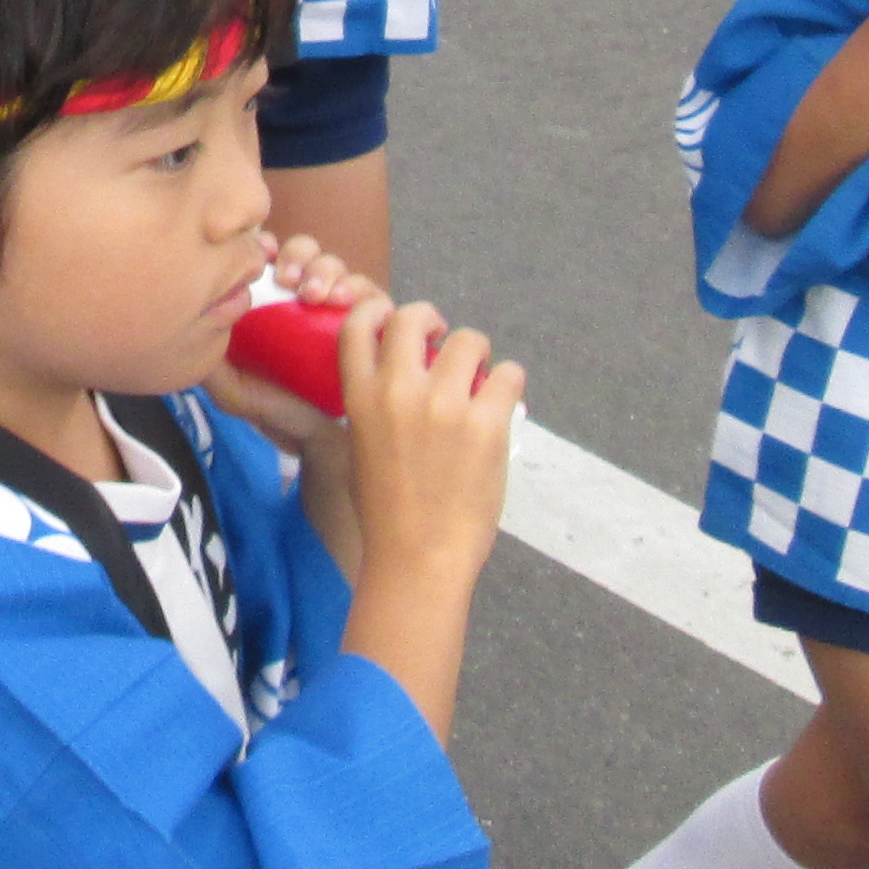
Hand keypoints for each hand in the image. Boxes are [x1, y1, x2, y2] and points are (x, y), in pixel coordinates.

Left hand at [205, 234, 374, 448]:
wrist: (315, 438)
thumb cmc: (272, 405)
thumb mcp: (234, 390)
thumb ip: (213, 365)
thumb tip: (194, 332)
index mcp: (271, 297)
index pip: (269, 255)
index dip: (266, 244)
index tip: (262, 252)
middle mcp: (305, 293)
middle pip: (305, 249)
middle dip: (298, 255)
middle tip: (287, 280)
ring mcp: (338, 304)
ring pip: (337, 265)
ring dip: (326, 271)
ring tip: (316, 296)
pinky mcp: (370, 321)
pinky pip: (371, 293)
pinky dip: (360, 290)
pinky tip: (346, 303)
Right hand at [338, 296, 522, 586]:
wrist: (418, 557)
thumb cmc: (387, 514)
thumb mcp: (361, 449)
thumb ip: (376, 406)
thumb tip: (407, 378)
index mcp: (361, 398)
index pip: (359, 325)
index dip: (377, 310)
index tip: (394, 319)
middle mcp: (399, 391)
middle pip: (414, 317)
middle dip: (433, 321)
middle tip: (444, 342)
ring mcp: (445, 404)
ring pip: (470, 339)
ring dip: (478, 354)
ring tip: (480, 381)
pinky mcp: (486, 422)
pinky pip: (509, 373)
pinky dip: (508, 383)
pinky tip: (502, 405)